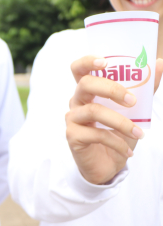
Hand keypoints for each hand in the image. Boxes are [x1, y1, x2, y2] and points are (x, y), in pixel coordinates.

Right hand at [65, 56, 162, 184]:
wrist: (108, 163)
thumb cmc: (117, 132)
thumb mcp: (134, 110)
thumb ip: (144, 89)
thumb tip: (159, 64)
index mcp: (88, 91)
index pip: (79, 69)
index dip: (87, 62)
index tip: (104, 62)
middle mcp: (76, 101)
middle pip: (85, 84)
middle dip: (111, 89)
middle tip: (132, 101)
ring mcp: (72, 118)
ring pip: (93, 111)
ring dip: (121, 122)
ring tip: (139, 134)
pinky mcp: (72, 136)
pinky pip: (96, 134)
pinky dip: (117, 142)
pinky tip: (127, 151)